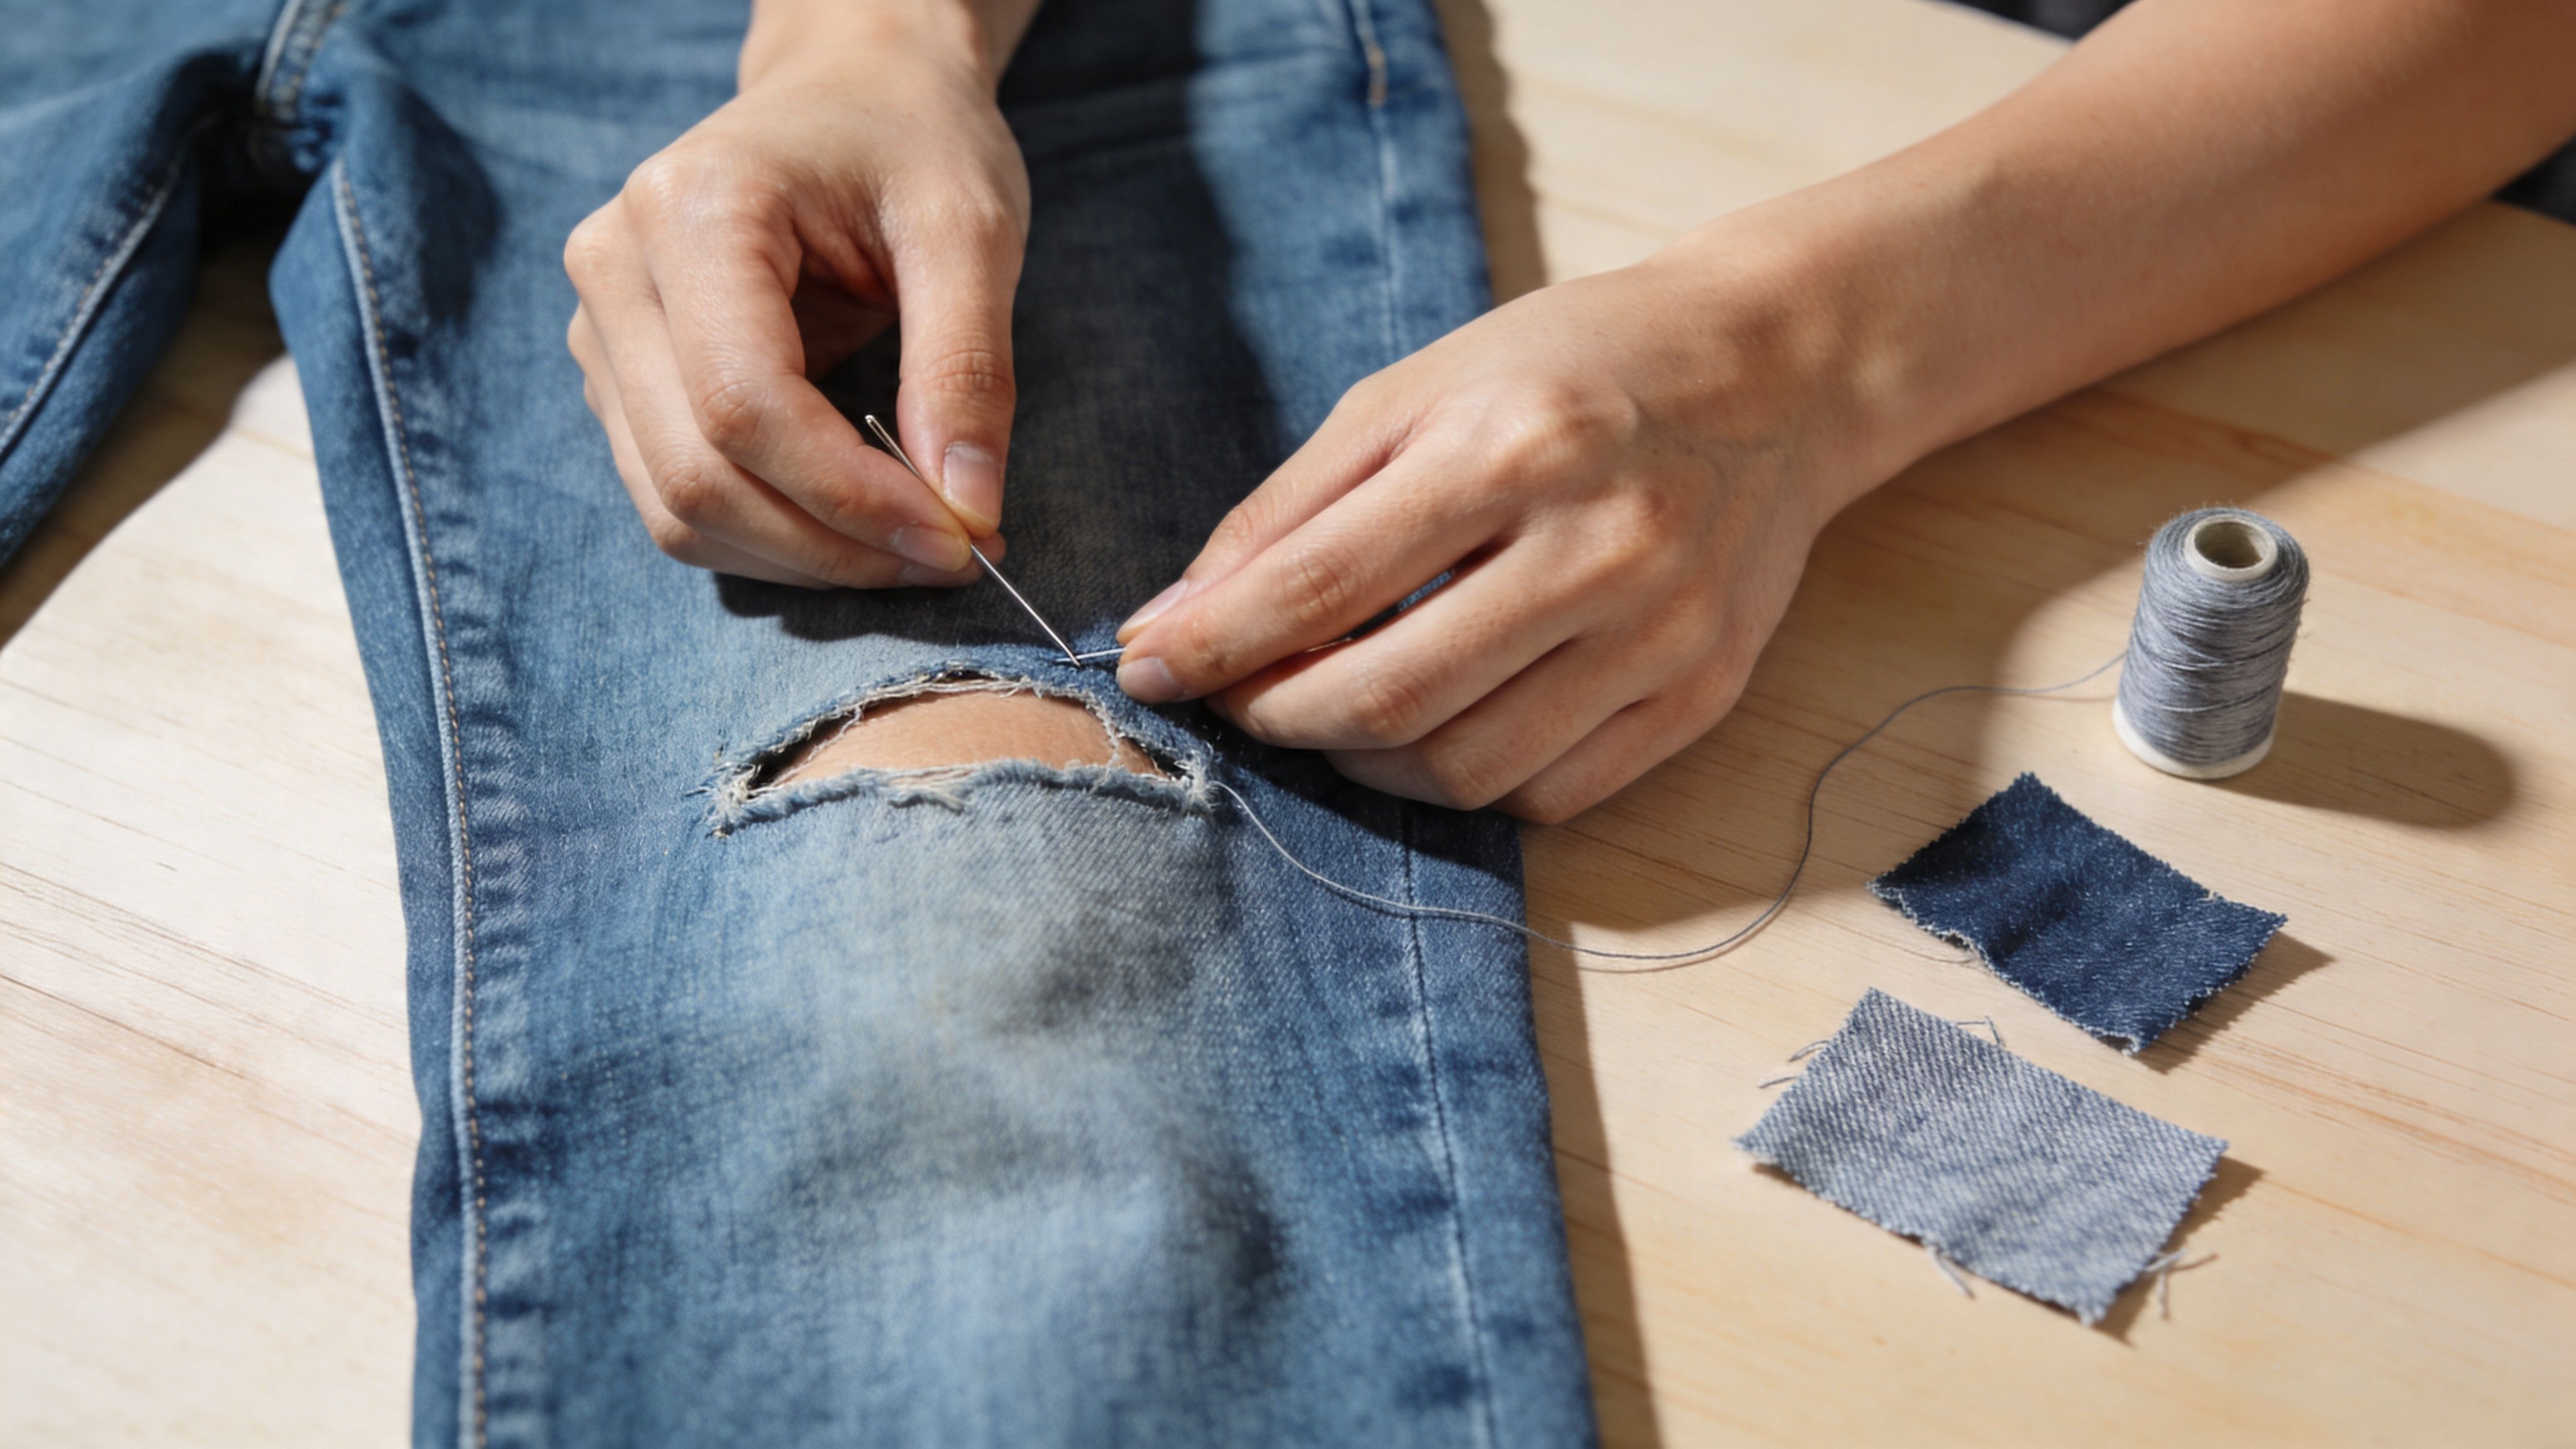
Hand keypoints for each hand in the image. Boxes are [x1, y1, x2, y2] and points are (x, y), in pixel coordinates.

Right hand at [565, 0, 1032, 587]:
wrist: (853, 92)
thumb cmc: (911, 140)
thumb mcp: (971, 230)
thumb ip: (968, 366)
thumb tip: (968, 508)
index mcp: (693, 210)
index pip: (746, 405)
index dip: (852, 499)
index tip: (959, 538)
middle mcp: (616, 270)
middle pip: (697, 476)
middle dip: (831, 546)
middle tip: (951, 557)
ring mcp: (603, 331)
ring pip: (676, 509)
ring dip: (801, 560)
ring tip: (912, 548)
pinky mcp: (623, 379)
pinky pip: (679, 500)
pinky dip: (772, 540)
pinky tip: (857, 528)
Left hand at [1110, 250, 1880, 822]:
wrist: (1778, 370)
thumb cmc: (1570, 368)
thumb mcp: (1415, 392)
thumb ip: (1289, 509)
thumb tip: (1170, 621)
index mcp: (1509, 448)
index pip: (1321, 585)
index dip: (1213, 644)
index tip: (1145, 667)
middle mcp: (1595, 547)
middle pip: (1388, 698)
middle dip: (1278, 717)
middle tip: (1242, 697)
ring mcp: (1659, 633)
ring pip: (1465, 769)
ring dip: (1363, 765)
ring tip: (1331, 714)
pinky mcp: (1700, 692)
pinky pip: (1550, 796)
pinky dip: (1466, 783)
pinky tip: (1436, 729)